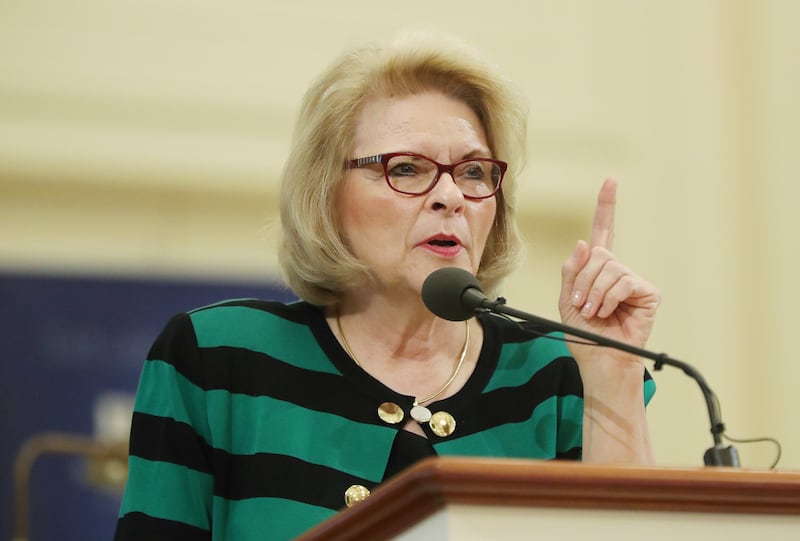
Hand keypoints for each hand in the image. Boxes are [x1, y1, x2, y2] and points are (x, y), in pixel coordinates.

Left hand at [559, 178, 659, 359]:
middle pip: (598, 254)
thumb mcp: (567, 301)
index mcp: (598, 270)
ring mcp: (634, 281)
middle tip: (581, 305)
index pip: (603, 232)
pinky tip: (608, 313)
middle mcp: (618, 271)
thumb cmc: (583, 335)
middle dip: (583, 280)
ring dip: (594, 293)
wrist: (599, 361)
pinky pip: (624, 281)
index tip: (610, 181)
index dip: (606, 206)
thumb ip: (572, 271)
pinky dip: (609, 298)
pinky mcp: (648, 292)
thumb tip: (584, 243)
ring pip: (609, 268)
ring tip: (593, 313)